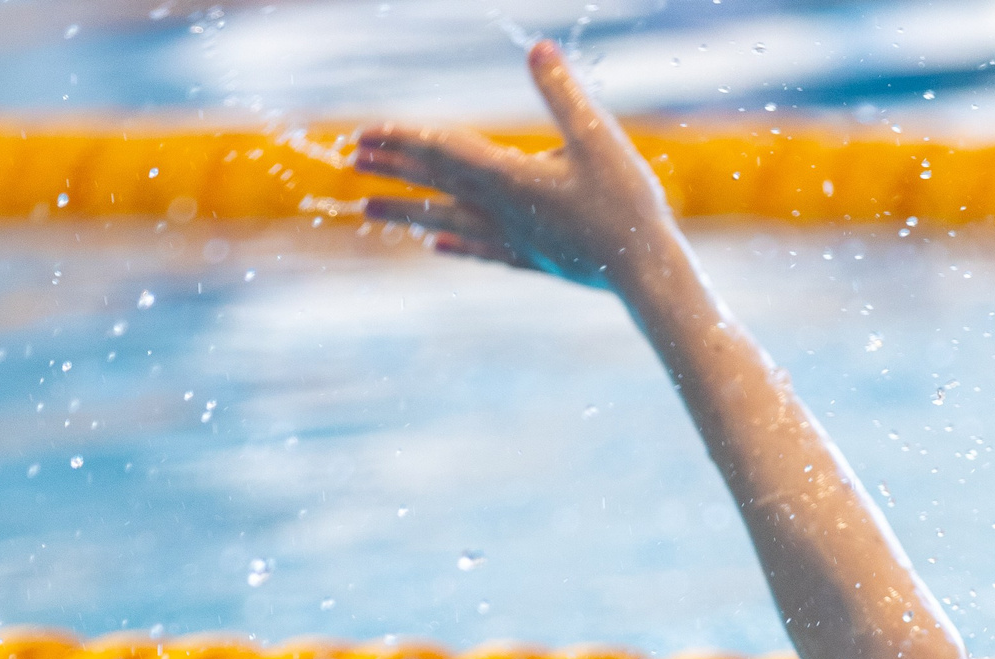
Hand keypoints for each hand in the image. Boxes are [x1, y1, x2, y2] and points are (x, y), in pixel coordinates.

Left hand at [354, 40, 681, 293]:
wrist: (645, 273)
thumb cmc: (626, 205)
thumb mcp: (599, 138)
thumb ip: (563, 94)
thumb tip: (537, 49)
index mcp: (510, 177)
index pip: (443, 151)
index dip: (402, 138)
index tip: (362, 133)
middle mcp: (501, 210)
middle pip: (436, 184)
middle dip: (392, 168)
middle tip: (349, 159)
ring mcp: (513, 239)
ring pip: (446, 220)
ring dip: (406, 210)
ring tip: (367, 208)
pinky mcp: (532, 260)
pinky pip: (480, 249)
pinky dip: (454, 244)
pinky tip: (434, 246)